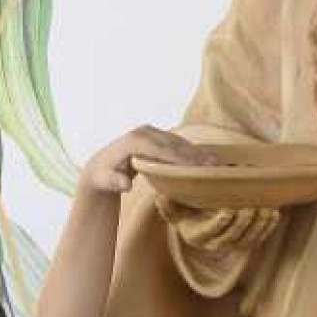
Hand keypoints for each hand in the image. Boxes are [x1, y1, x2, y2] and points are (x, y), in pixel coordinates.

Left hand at [79, 125, 215, 195]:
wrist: (101, 166)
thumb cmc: (103, 176)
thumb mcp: (104, 181)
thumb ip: (114, 182)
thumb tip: (125, 184)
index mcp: (133, 141)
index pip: (161, 149)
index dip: (180, 157)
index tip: (196, 165)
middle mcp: (144, 132)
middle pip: (173, 144)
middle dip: (194, 154)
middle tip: (215, 163)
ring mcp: (151, 133)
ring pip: (178, 143)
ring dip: (196, 152)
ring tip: (216, 162)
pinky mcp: (157, 137)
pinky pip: (177, 144)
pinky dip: (191, 151)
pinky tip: (205, 159)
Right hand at [160, 203, 281, 254]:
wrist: (199, 221)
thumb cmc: (186, 211)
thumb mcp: (173, 207)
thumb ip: (168, 204)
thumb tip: (161, 196)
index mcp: (196, 236)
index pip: (210, 232)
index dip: (221, 223)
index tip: (229, 209)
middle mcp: (214, 244)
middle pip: (232, 237)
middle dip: (243, 223)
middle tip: (250, 207)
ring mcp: (232, 245)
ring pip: (248, 240)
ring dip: (259, 226)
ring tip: (265, 210)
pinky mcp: (245, 243)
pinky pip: (258, 239)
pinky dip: (267, 228)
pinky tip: (273, 214)